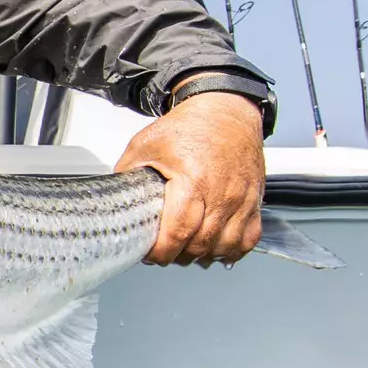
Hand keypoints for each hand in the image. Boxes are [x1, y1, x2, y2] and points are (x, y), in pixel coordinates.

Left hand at [113, 89, 266, 266]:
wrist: (225, 110)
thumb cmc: (188, 126)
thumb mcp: (145, 144)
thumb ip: (127, 173)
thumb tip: (114, 199)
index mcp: (192, 179)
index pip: (178, 232)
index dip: (162, 251)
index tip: (151, 253)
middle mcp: (221, 193)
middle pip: (201, 244)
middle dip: (179, 255)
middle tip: (165, 251)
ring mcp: (241, 199)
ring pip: (225, 246)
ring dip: (204, 256)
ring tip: (187, 251)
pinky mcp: (254, 201)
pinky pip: (248, 239)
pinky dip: (232, 250)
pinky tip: (215, 249)